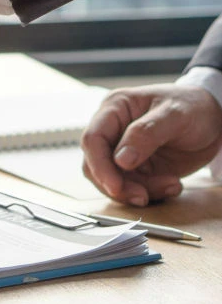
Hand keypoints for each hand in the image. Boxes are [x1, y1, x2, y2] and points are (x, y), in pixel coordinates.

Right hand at [80, 84, 221, 205]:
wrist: (214, 119)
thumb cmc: (193, 106)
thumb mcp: (175, 114)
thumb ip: (146, 133)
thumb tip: (120, 159)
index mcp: (114, 109)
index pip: (93, 139)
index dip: (99, 165)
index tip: (115, 186)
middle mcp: (113, 131)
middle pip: (96, 165)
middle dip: (118, 185)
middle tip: (142, 196)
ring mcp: (122, 151)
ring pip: (113, 181)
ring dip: (139, 191)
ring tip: (171, 186)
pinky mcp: (136, 168)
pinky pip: (132, 188)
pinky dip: (151, 193)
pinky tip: (172, 185)